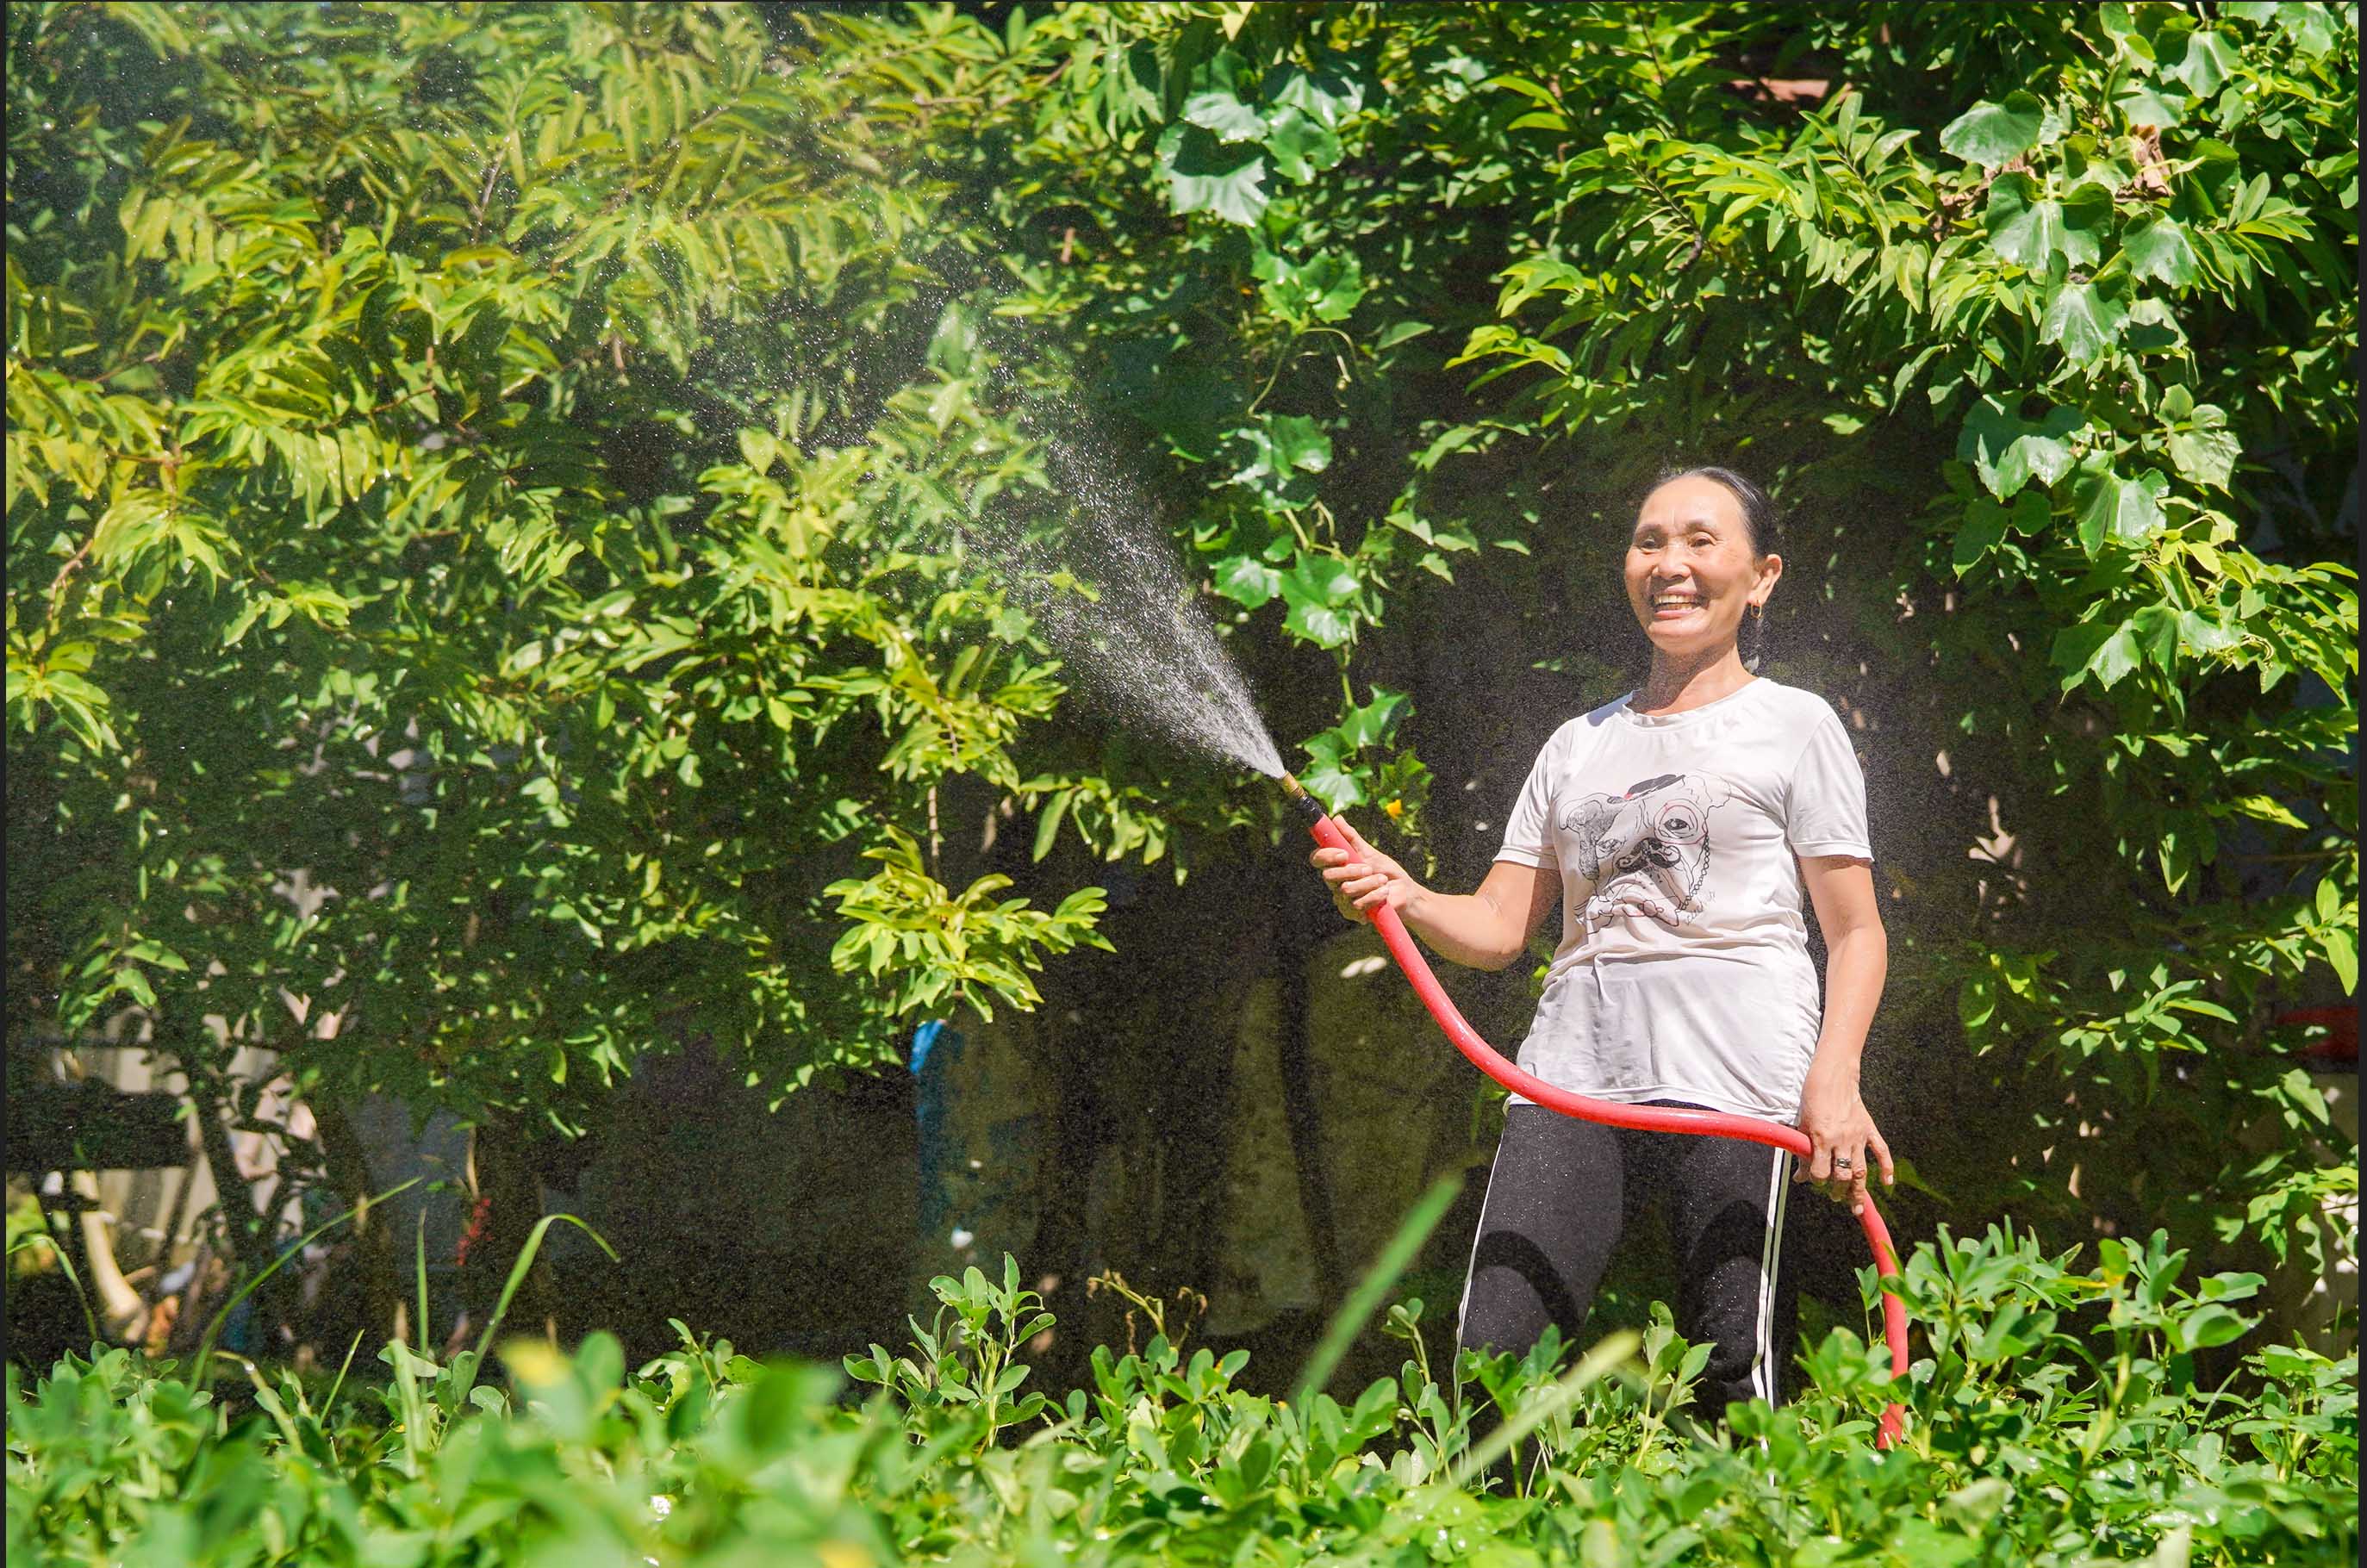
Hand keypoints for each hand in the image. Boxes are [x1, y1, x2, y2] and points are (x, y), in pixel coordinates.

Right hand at [1307, 818, 1422, 925]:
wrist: (1405, 893)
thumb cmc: (1386, 871)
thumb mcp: (1370, 852)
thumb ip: (1351, 837)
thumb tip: (1336, 818)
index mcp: (1336, 865)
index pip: (1317, 859)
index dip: (1326, 855)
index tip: (1344, 853)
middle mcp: (1335, 883)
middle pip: (1328, 876)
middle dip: (1352, 871)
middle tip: (1370, 869)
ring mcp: (1342, 899)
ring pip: (1345, 890)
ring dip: (1368, 884)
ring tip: (1383, 881)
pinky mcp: (1352, 913)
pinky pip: (1356, 905)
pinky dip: (1373, 897)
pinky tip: (1384, 894)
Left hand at [1795, 1063, 1893, 1215]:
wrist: (1833, 1076)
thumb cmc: (1813, 1098)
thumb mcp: (1802, 1124)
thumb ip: (1802, 1150)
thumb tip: (1800, 1176)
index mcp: (1821, 1137)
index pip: (1820, 1172)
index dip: (1815, 1180)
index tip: (1813, 1181)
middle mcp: (1841, 1139)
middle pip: (1842, 1175)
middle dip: (1838, 1191)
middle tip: (1835, 1197)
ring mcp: (1857, 1135)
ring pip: (1860, 1170)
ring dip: (1858, 1190)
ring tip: (1856, 1204)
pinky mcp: (1869, 1128)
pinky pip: (1881, 1151)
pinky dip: (1886, 1168)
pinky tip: (1887, 1183)